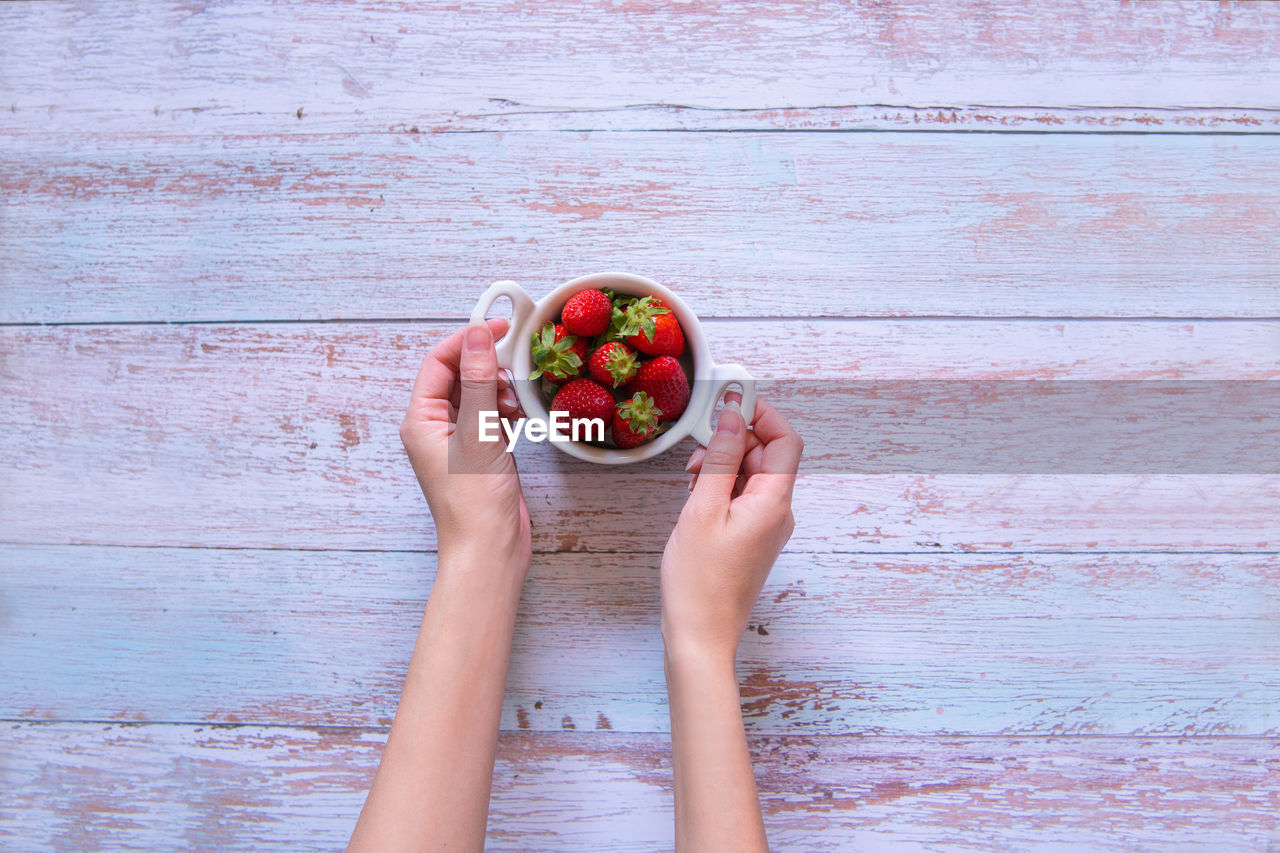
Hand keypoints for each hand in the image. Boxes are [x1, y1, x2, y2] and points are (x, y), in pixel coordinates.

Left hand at [400, 319, 530, 576]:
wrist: (489, 551)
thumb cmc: (475, 502)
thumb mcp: (478, 432)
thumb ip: (479, 379)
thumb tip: (478, 334)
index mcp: (420, 420)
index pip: (439, 363)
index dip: (468, 340)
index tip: (500, 325)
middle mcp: (434, 427)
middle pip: (459, 376)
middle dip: (487, 366)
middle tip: (514, 365)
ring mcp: (458, 441)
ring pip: (478, 395)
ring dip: (499, 390)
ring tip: (513, 402)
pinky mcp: (481, 454)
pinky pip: (491, 416)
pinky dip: (506, 411)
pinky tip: (518, 418)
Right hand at [661, 394, 802, 661]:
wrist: (700, 635)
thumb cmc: (699, 582)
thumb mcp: (702, 510)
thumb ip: (721, 460)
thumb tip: (733, 417)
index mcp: (774, 503)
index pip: (786, 441)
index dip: (762, 415)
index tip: (731, 402)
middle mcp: (778, 513)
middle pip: (768, 455)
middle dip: (735, 440)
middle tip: (699, 446)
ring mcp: (767, 527)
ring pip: (753, 476)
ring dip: (725, 464)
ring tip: (692, 476)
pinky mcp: (752, 538)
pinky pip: (744, 497)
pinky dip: (722, 486)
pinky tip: (697, 495)